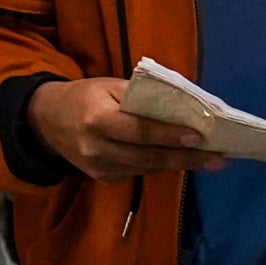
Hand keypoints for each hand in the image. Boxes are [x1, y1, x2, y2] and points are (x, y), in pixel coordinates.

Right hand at [24, 76, 217, 179]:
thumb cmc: (86, 96)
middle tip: (218, 158)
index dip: (170, 136)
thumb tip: (185, 105)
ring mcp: (98, 167)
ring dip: (179, 164)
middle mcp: (96, 148)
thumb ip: (144, 96)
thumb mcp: (111, 85)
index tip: (199, 137)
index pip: (140, 131)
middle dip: (186, 158)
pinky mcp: (102, 178)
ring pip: (146, 167)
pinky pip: (138, 172)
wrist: (47, 121)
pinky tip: (182, 160)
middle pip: (147, 156)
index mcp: (97, 119)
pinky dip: (161, 165)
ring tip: (210, 160)